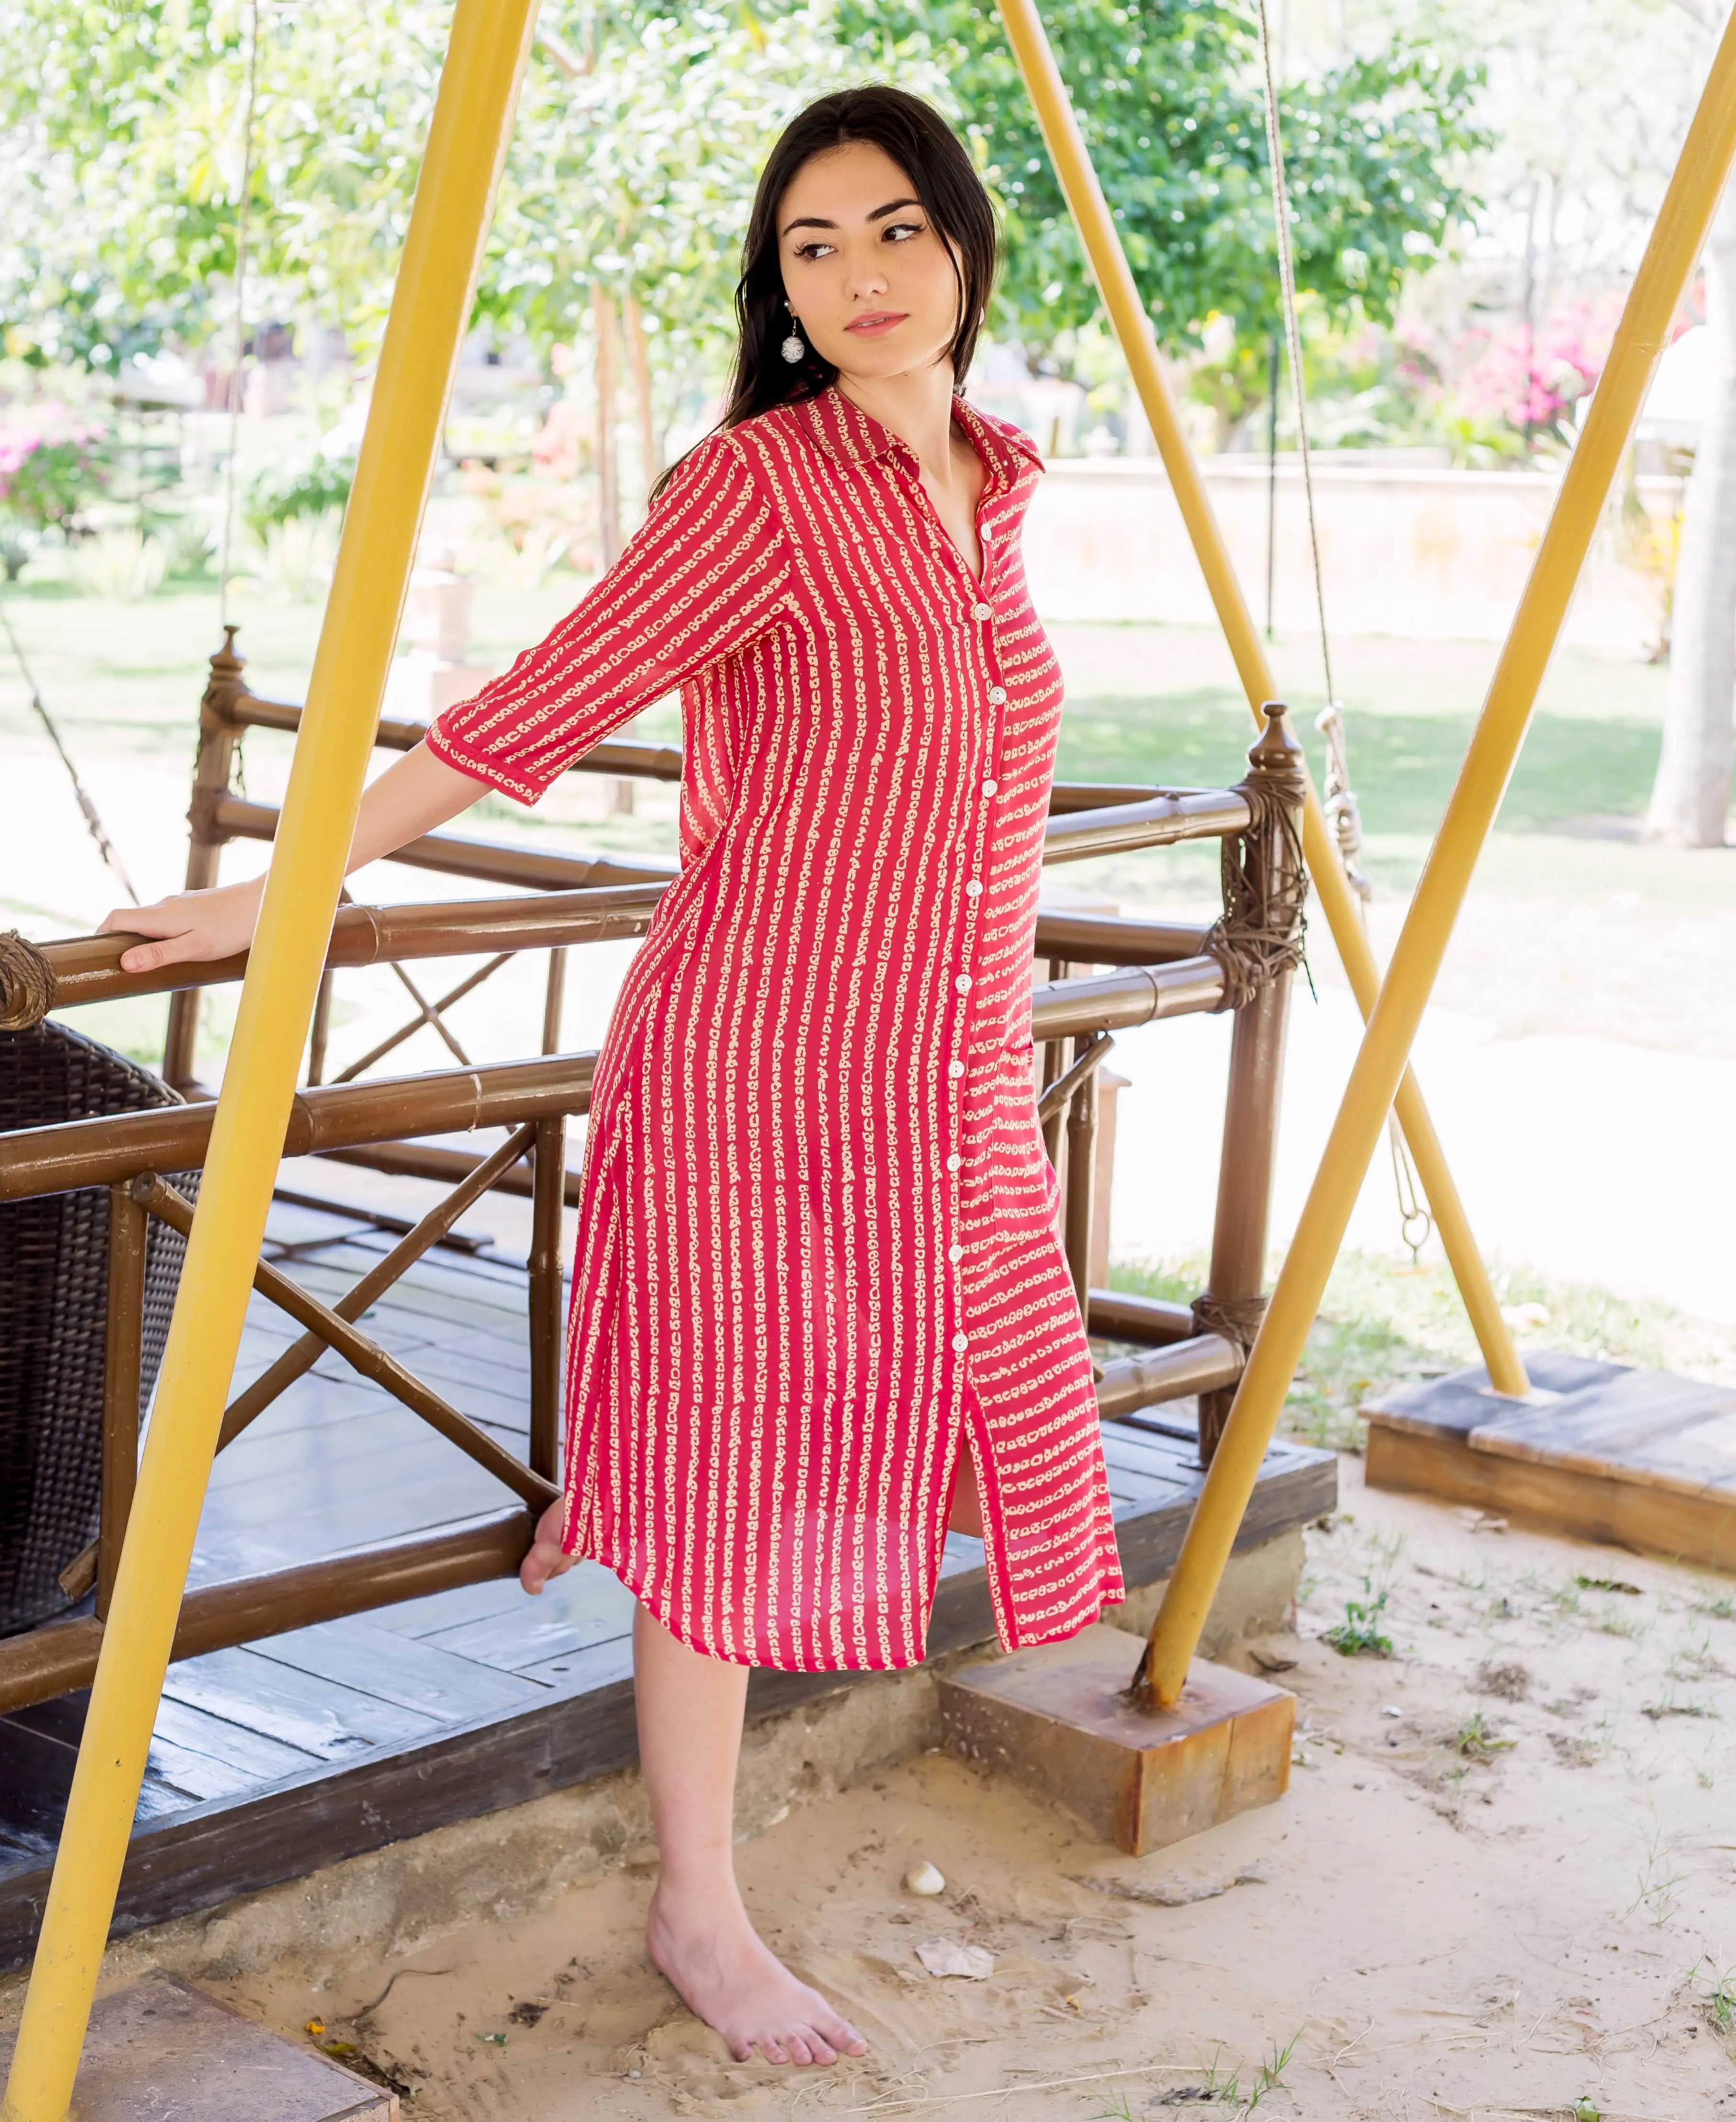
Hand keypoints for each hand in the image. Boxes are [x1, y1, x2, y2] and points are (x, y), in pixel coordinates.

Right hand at [98, 875, 265, 974]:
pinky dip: (163, 933)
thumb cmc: (233, 928)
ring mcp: (182, 904)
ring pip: (152, 920)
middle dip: (121, 940)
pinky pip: (170, 919)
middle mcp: (166, 905)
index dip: (100, 935)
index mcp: (160, 915)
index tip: (95, 955)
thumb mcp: (195, 947)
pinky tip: (178, 949)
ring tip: (150, 964)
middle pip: (131, 920)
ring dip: (144, 938)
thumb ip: (160, 954)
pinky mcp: (196, 906)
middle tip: (120, 967)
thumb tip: (125, 962)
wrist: (265, 902)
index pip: (115, 918)